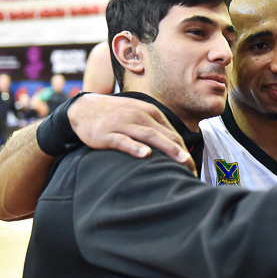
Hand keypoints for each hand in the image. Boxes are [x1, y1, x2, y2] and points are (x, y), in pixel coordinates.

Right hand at [67, 94, 194, 173]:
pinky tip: (145, 154)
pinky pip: (123, 140)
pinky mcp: (107, 133)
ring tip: (181, 160)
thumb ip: (155, 126)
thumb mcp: (138, 114)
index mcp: (150, 111)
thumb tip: (176, 144)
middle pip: (165, 135)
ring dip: (167, 148)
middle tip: (193, 169)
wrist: (83, 108)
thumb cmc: (115, 114)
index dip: (184, 149)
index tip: (192, 167)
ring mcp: (123, 123)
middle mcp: (139, 115)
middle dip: (181, 153)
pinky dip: (135, 147)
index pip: (172, 132)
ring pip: (149, 136)